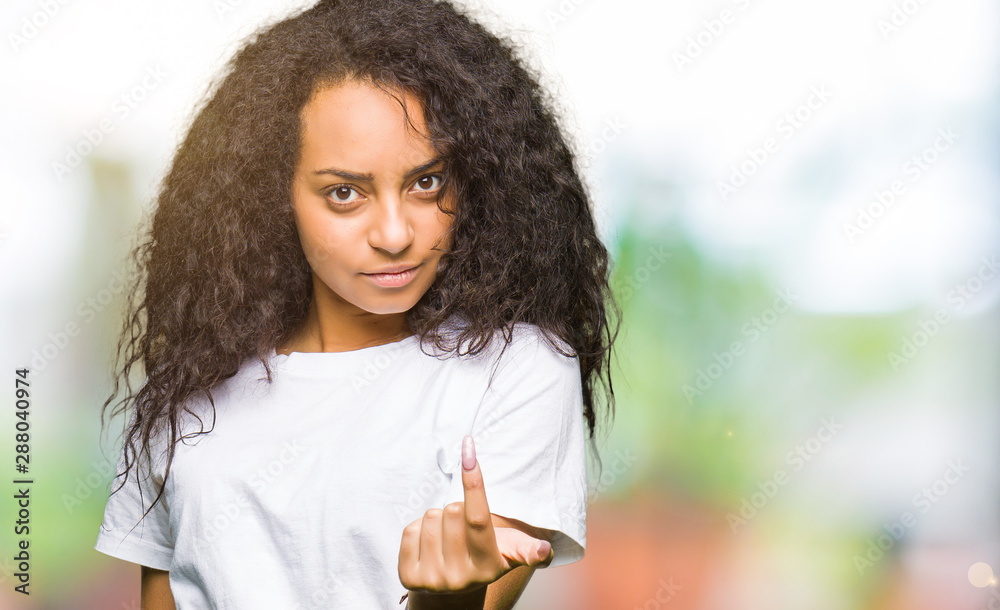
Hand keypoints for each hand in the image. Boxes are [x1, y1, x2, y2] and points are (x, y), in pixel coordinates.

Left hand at [398, 435, 553, 596]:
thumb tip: (547, 550)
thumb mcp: (511, 552)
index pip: (479, 518)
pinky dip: (419, 529)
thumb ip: (528, 548)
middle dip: (457, 509)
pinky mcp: (409, 577)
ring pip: (430, 517)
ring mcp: (433, 579)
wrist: (453, 591)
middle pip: (452, 510)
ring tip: (447, 536)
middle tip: (463, 527)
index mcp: (488, 566)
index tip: (468, 451)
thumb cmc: (488, 556)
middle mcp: (460, 577)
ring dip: (438, 518)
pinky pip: (410, 530)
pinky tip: (430, 544)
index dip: (474, 483)